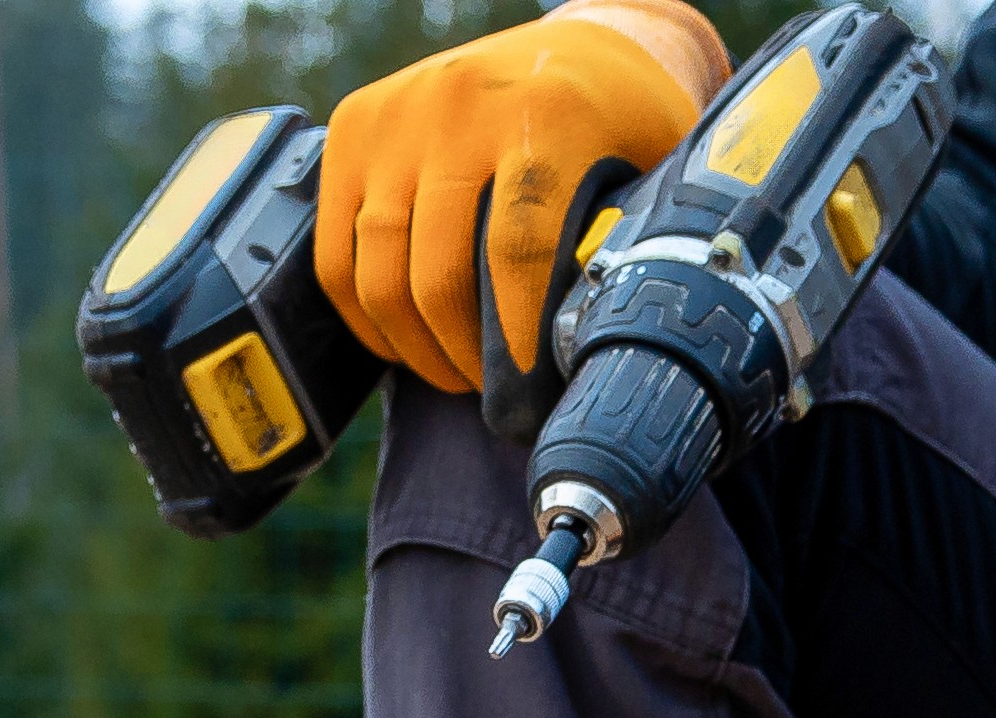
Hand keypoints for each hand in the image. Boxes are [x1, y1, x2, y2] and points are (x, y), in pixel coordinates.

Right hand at [316, 1, 723, 398]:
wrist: (582, 44)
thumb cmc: (628, 122)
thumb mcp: (661, 168)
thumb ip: (637, 244)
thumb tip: (615, 353)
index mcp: (546, 112)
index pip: (517, 248)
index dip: (517, 337)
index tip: (524, 393)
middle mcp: (460, 104)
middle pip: (438, 274)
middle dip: (462, 358)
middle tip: (493, 394)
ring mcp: (398, 113)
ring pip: (378, 273)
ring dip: (413, 347)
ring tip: (453, 373)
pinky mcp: (353, 125)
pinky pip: (334, 254)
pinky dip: (364, 316)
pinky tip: (402, 341)